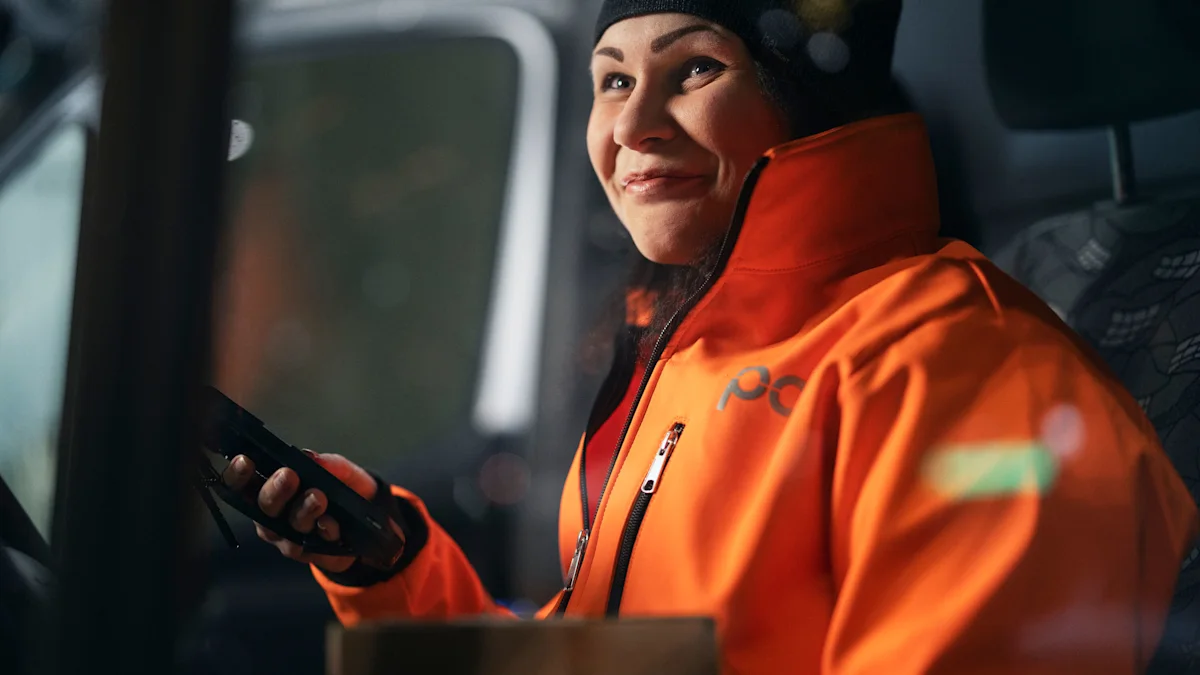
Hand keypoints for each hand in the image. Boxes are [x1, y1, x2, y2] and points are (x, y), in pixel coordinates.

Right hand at [221, 451, 376, 572]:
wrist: (366, 520)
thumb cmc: (340, 489)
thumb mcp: (338, 470)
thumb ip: (324, 463)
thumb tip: (309, 457)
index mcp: (270, 488)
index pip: (243, 483)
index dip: (237, 474)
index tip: (245, 461)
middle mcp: (271, 515)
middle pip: (262, 506)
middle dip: (274, 490)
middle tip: (288, 476)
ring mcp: (286, 537)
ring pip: (284, 529)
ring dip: (301, 511)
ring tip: (317, 498)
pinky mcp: (306, 553)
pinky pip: (310, 546)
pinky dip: (322, 531)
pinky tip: (330, 523)